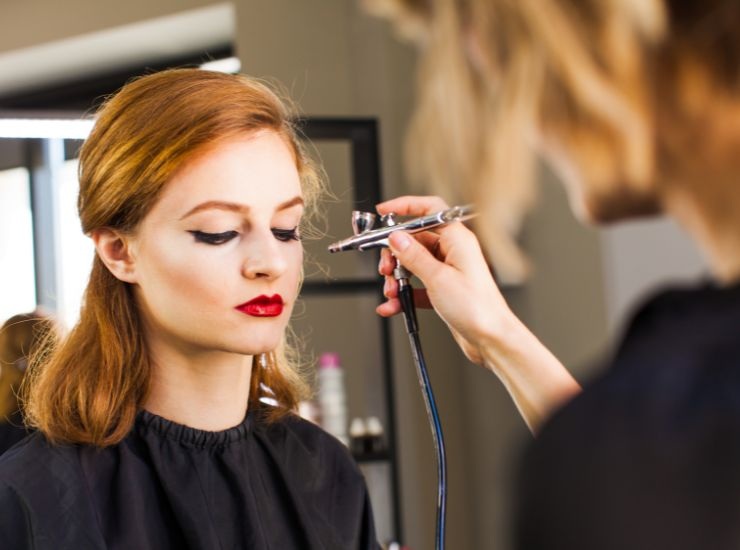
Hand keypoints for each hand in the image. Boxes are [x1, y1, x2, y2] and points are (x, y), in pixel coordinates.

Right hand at [375, 196, 580, 432]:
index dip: (405, 206)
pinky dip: (404, 294)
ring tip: (391, 291)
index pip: (429, 210)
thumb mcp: (438, 278)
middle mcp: (453, 251)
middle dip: (395, 253)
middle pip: (415, 240)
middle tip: (386, 267)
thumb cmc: (477, 308)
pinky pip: (417, 285)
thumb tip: (396, 238)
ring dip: (397, 277)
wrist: (491, 339)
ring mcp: (448, 270)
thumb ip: (414, 256)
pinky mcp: (444, 289)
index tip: (384, 211)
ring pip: (413, 264)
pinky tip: (393, 305)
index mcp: (457, 239)